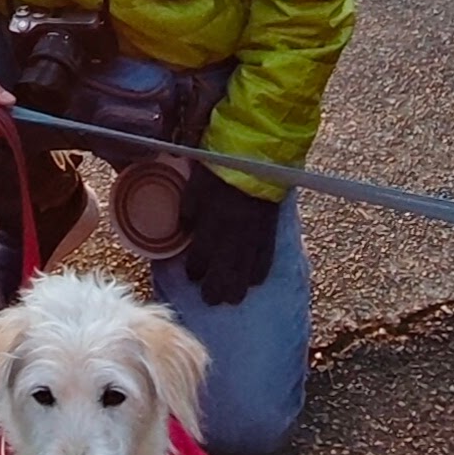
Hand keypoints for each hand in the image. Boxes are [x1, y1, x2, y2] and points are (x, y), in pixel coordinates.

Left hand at [179, 166, 280, 306]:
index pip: (199, 258)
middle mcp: (231, 237)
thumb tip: (183, 228)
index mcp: (210, 224)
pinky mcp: (270, 232)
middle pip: (223, 274)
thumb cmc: (220, 167)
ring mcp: (253, 237)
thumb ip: (187, 209)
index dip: (194, 270)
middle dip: (215, 290)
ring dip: (237, 289)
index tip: (192, 275)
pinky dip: (259, 273)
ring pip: (245, 272)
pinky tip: (254, 282)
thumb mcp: (194, 185)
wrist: (256, 155)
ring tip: (231, 299)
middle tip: (210, 300)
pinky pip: (266, 259)